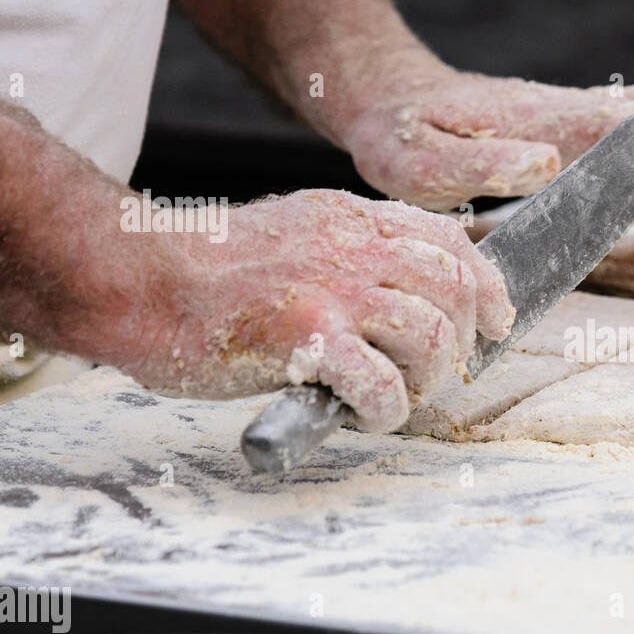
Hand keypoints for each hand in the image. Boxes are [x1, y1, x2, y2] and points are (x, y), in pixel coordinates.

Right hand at [124, 190, 511, 431]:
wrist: (137, 280)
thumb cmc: (210, 272)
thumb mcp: (297, 235)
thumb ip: (353, 254)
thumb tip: (410, 292)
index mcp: (350, 219)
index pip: (448, 240)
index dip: (486, 284)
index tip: (496, 321)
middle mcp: (350, 246)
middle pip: (453, 286)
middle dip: (464, 340)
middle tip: (441, 374)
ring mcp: (330, 290)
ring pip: (430, 335)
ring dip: (429, 380)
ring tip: (399, 396)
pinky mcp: (305, 337)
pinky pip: (382, 383)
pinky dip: (388, 410)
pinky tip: (367, 414)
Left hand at [344, 61, 633, 209]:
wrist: (382, 95)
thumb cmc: (398, 135)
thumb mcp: (422, 162)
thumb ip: (483, 163)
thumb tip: (548, 162)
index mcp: (527, 123)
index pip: (602, 124)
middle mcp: (549, 113)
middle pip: (630, 113)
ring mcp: (552, 115)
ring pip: (625, 113)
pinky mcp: (549, 123)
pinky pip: (608, 121)